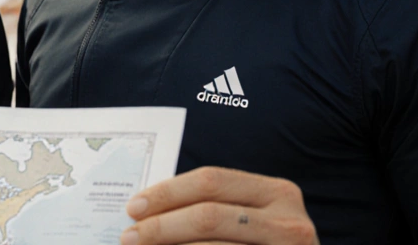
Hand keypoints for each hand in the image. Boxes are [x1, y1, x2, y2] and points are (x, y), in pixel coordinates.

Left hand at [121, 166, 318, 244]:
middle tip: (129, 236)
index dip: (167, 193)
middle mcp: (289, 221)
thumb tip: (147, 210)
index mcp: (277, 192)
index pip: (211, 181)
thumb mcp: (251, 219)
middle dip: (161, 226)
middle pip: (208, 215)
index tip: (133, 207)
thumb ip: (213, 207)